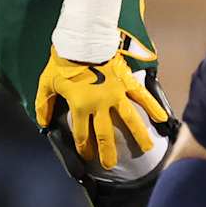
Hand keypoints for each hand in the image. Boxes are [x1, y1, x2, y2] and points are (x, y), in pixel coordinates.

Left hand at [34, 49, 166, 169]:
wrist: (81, 41)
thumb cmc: (62, 62)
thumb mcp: (46, 83)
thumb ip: (43, 104)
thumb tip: (43, 123)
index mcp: (81, 107)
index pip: (82, 135)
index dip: (84, 149)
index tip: (87, 157)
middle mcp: (100, 105)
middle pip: (105, 135)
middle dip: (108, 152)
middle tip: (111, 165)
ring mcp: (116, 95)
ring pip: (130, 120)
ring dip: (138, 135)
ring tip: (146, 149)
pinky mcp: (126, 83)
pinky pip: (142, 97)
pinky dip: (153, 107)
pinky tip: (162, 119)